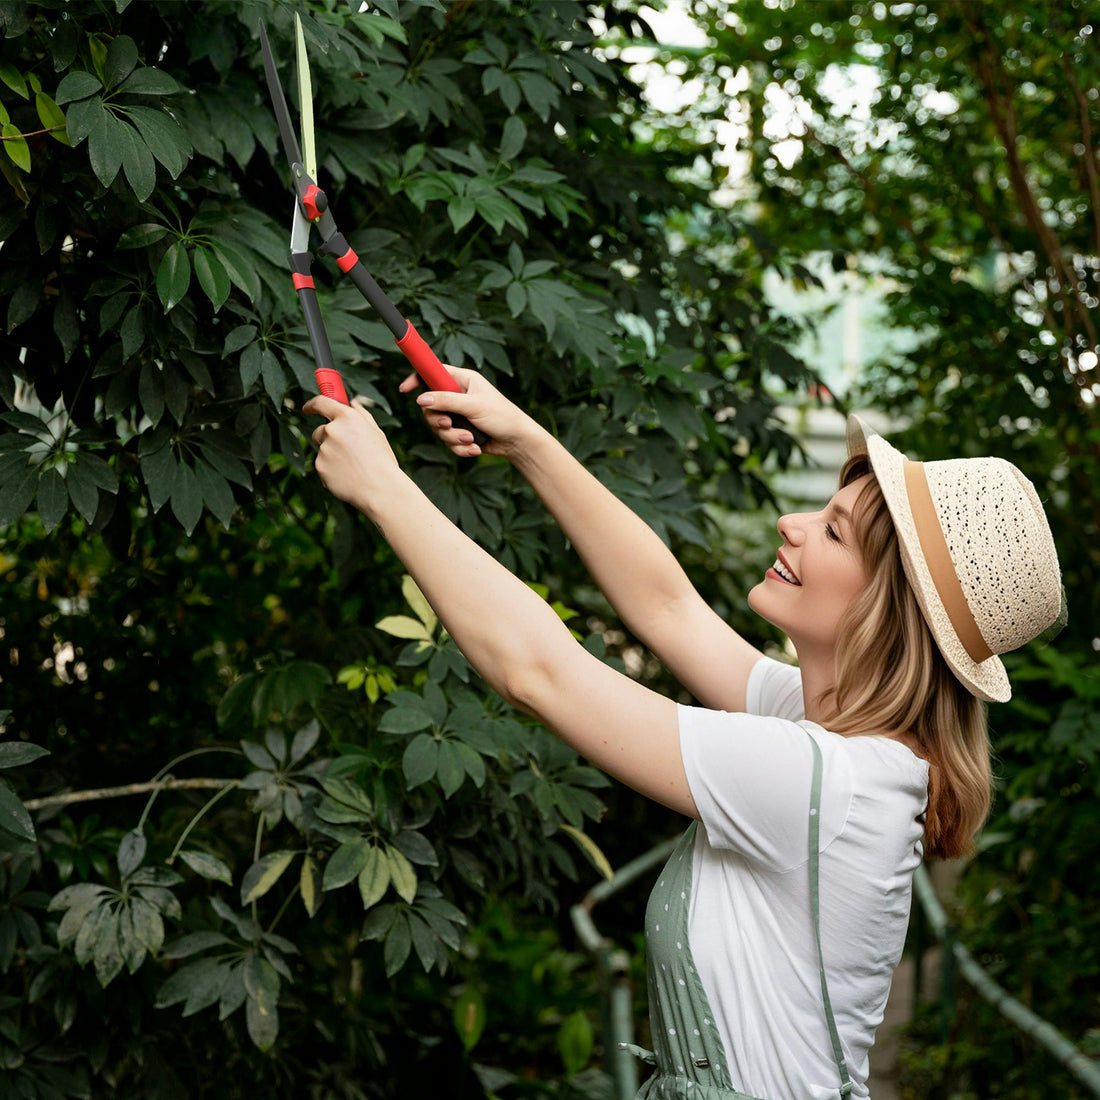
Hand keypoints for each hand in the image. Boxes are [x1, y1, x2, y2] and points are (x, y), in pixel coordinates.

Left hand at [303, 395, 400, 513]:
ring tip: (352, 467)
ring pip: (322, 450)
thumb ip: (362, 415)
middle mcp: (333, 430)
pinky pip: (322, 466)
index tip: (307, 409)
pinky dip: (331, 471)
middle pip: (319, 431)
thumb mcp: (376, 434)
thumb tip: (353, 402)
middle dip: (328, 439)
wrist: (380, 489)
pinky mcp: (320, 467)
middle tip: (347, 452)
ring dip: (331, 456)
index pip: (321, 403)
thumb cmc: (382, 461)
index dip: (311, 405)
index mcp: (348, 417)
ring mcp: (324, 449)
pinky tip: (348, 477)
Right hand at [398, 366, 534, 459]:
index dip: (417, 378)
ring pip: (438, 427)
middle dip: (439, 421)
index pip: (433, 373)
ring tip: (471, 439)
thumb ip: (447, 401)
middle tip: (450, 424)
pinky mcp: (461, 432)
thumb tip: (421, 400)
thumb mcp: (474, 406)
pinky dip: (460, 447)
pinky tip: (475, 448)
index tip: (405, 389)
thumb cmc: (503, 417)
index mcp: (463, 380)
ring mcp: (459, 415)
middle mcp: (458, 396)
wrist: (518, 442)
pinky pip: (448, 441)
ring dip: (453, 437)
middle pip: (430, 406)